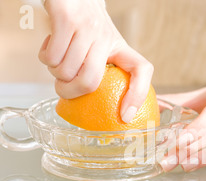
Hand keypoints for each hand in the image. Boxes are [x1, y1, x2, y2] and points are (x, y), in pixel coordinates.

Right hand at [39, 0, 152, 122]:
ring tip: (58, 61)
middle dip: (70, 93)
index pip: (142, 70)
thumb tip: (96, 108)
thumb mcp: (102, 48)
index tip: (126, 116)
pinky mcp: (66, 19)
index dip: (137, 95)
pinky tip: (49, 49)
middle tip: (64, 89)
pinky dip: (45, 59)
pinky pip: (52, 56)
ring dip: (55, 74)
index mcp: (120, 48)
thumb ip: (102, 71)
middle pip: (90, 81)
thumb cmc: (85, 28)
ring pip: (66, 71)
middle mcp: (107, 38)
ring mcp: (88, 28)